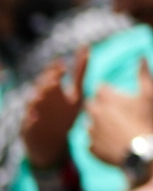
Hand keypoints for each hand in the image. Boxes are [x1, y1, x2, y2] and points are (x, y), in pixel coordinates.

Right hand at [22, 47, 86, 167]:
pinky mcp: (28, 128)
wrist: (52, 141)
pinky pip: (28, 124)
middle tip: (57, 77)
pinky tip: (34, 118)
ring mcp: (33, 113)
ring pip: (33, 103)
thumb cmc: (64, 115)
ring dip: (38, 98)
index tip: (63, 64)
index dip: (56, 70)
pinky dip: (30, 120)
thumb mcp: (77, 94)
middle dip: (48, 81)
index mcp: (52, 90)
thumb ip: (80, 72)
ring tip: (45, 94)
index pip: (52, 76)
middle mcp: (41, 100)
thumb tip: (86, 48)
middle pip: (42, 87)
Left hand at [88, 58, 152, 166]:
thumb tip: (141, 56)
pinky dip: (100, 143)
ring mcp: (91, 131)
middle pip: (92, 105)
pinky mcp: (91, 148)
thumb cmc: (146, 119)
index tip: (119, 98)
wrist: (142, 151)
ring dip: (99, 126)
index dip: (110, 92)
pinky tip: (114, 144)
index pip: (100, 88)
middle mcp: (94, 112)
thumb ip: (144, 73)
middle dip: (101, 108)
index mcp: (106, 98)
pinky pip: (92, 143)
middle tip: (117, 114)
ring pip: (91, 125)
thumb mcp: (150, 93)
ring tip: (116, 131)